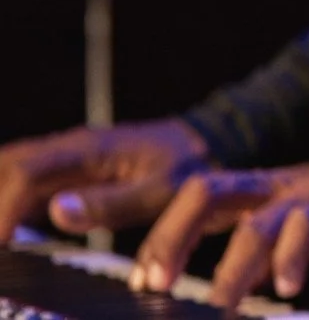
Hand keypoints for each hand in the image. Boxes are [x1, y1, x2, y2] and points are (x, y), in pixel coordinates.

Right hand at [0, 118, 209, 239]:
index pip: (25, 173)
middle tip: (2, 244)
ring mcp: (68, 159)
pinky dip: (11, 204)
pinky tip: (13, 233)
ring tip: (5, 241)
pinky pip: (26, 184)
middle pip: (8, 165)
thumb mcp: (161, 190)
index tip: (2, 244)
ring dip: (1, 201)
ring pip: (13, 171)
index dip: (4, 209)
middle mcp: (70, 149)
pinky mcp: (69, 173)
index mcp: (89, 149)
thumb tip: (55, 212)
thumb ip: (111, 202)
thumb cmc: (189, 166)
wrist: (208, 143)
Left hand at [131, 152, 308, 309]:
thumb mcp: (296, 229)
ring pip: (254, 223)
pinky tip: (288, 288)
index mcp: (261, 189)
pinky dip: (291, 259)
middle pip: (206, 191)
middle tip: (152, 284)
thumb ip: (259, 252)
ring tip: (215, 307)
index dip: (163, 235)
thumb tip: (225, 287)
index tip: (141, 281)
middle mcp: (277, 186)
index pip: (196, 196)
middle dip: (172, 237)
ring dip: (228, 271)